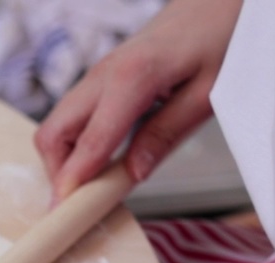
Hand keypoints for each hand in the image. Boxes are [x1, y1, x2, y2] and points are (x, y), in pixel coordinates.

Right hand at [35, 0, 242, 198]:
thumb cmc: (223, 37)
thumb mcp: (208, 93)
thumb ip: (167, 133)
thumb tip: (133, 174)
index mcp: (131, 78)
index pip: (88, 142)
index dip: (73, 182)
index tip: (64, 214)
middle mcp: (103, 75)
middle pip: (52, 134)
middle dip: (58, 173)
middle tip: (80, 203)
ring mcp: (97, 75)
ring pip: (56, 125)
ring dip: (64, 160)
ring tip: (93, 185)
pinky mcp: (100, 78)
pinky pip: (72, 116)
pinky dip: (74, 144)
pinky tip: (99, 160)